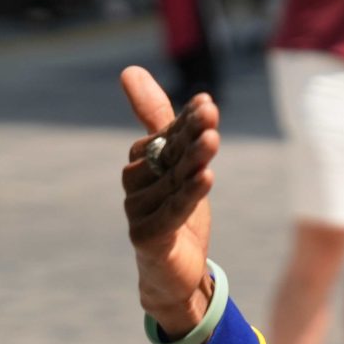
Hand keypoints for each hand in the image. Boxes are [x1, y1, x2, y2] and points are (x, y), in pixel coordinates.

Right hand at [120, 67, 219, 336]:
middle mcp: (135, 185)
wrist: (176, 274)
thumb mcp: (178, 165)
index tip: (207, 102)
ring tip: (213, 140)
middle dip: (191, 134)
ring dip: (194, 160)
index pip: (166, 136)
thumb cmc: (177, 213)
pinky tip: (207, 177)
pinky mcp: (147, 237)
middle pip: (169, 155)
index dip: (187, 120)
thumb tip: (129, 69)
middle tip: (211, 114)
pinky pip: (172, 212)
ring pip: (173, 181)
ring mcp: (138, 212)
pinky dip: (190, 195)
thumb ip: (161, 121)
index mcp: (141, 164)